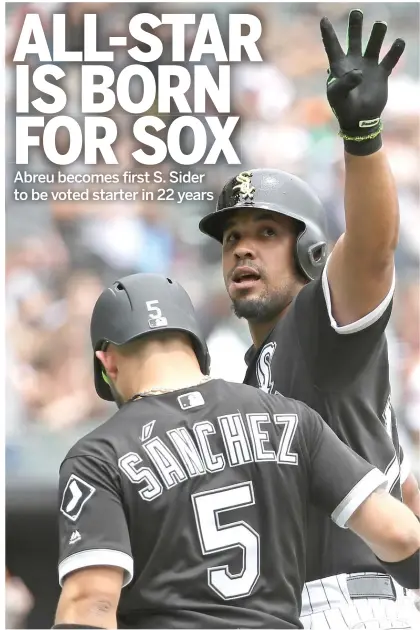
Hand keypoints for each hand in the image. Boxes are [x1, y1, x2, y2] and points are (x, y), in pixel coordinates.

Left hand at [320, 9, 404, 153]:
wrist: (359, 120)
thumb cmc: (343, 108)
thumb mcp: (338, 96)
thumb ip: (345, 83)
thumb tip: (359, 72)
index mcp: (339, 66)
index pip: (332, 47)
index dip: (328, 34)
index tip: (323, 19)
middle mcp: (354, 62)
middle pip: (354, 39)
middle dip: (355, 26)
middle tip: (356, 12)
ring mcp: (368, 66)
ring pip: (373, 45)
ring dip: (377, 34)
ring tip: (380, 24)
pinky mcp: (381, 74)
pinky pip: (389, 59)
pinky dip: (395, 51)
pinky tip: (399, 42)